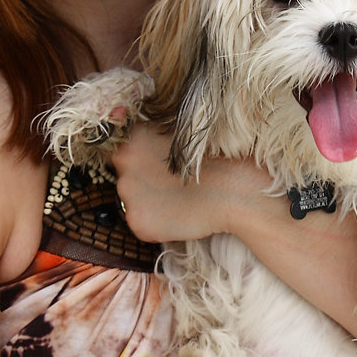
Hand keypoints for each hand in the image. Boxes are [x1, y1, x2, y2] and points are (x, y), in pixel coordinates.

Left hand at [110, 121, 263, 243]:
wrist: (233, 189)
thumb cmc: (217, 157)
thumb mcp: (182, 133)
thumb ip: (158, 137)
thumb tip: (150, 144)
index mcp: (134, 136)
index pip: (125, 149)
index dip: (143, 159)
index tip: (160, 166)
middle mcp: (123, 162)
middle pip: (126, 174)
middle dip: (143, 180)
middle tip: (172, 183)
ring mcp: (127, 193)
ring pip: (132, 199)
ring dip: (148, 201)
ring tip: (178, 199)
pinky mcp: (136, 221)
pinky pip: (141, 222)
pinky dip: (156, 223)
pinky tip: (177, 215)